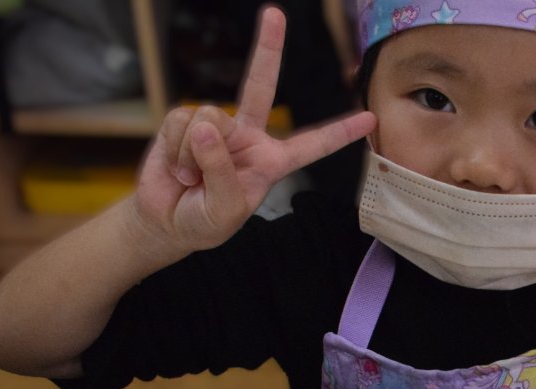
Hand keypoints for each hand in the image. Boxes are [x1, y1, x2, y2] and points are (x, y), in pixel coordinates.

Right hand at [132, 6, 375, 254]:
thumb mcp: (223, 210)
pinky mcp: (184, 121)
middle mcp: (248, 137)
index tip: (370, 119)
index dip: (339, 132)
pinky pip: (182, 121)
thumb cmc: (203, 221)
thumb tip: (207, 126)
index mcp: (272, 161)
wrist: (165, 221)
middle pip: (260, 86)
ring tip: (192, 179)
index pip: (311, 145)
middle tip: (274, 14)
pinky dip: (176, 149)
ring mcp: (216, 126)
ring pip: (210, 116)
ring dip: (195, 154)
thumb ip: (221, 172)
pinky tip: (178, 169)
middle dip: (267, 49)